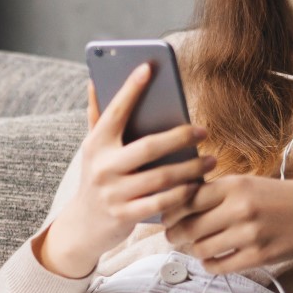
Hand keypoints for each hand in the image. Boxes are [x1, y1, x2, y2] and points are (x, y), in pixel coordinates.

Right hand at [35, 62, 214, 277]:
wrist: (82, 226)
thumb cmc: (96, 178)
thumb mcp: (93, 149)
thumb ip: (97, 117)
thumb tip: (95, 82)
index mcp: (95, 145)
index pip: (115, 112)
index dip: (130, 89)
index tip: (148, 67)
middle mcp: (102, 167)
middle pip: (148, 147)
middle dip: (180, 137)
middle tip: (204, 132)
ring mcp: (113, 193)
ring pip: (161, 177)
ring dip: (191, 168)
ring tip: (211, 160)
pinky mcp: (125, 215)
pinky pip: (162, 202)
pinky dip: (183, 194)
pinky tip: (198, 185)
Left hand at [161, 175, 292, 273]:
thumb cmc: (284, 197)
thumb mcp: (249, 183)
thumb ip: (218, 192)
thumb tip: (180, 203)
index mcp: (235, 185)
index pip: (186, 198)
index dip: (171, 210)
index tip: (167, 216)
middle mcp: (240, 208)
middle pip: (188, 226)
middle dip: (174, 234)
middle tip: (173, 236)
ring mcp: (249, 234)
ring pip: (200, 248)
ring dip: (193, 250)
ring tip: (196, 247)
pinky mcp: (259, 256)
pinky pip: (219, 266)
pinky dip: (209, 265)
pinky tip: (212, 259)